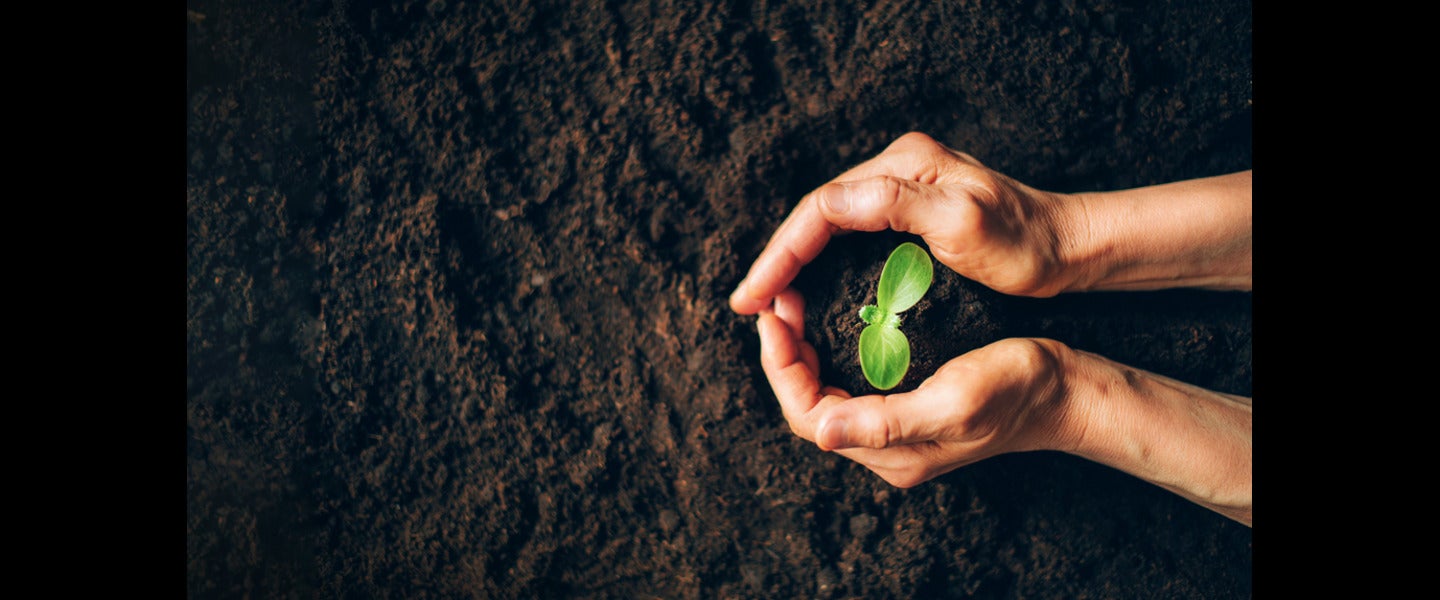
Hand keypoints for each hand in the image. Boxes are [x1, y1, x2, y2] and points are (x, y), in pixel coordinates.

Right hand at [731, 131, 1075, 315]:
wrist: (1069, 247)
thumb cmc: (1025, 243)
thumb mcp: (963, 223)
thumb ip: (897, 205)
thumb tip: (830, 201)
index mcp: (901, 166)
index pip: (820, 207)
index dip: (780, 252)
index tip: (754, 296)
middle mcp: (896, 170)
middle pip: (817, 215)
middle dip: (778, 260)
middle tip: (747, 305)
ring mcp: (904, 190)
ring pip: (828, 226)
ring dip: (794, 263)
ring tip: (767, 303)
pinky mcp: (912, 213)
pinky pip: (850, 237)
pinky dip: (822, 264)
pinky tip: (809, 290)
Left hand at [757, 287, 1069, 487]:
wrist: (1064, 391)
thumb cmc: (1017, 390)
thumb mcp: (954, 401)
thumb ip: (886, 422)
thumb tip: (821, 431)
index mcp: (891, 454)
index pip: (809, 415)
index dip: (782, 366)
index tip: (773, 317)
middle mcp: (887, 451)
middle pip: (809, 406)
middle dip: (785, 356)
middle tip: (778, 303)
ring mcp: (897, 433)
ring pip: (826, 395)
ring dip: (802, 353)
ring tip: (794, 307)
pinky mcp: (908, 410)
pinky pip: (850, 386)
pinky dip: (829, 354)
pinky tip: (828, 323)